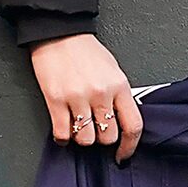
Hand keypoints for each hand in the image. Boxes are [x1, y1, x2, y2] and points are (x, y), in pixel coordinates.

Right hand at [28, 33, 142, 157]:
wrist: (58, 32)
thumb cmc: (85, 50)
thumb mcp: (113, 70)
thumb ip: (119, 95)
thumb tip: (121, 119)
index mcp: (119, 86)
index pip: (132, 125)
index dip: (129, 146)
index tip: (123, 154)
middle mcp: (100, 94)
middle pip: (107, 136)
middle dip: (101, 138)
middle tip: (95, 129)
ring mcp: (77, 98)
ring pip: (85, 139)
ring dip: (82, 138)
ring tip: (78, 127)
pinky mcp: (55, 100)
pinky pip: (63, 133)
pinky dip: (63, 137)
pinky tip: (64, 130)